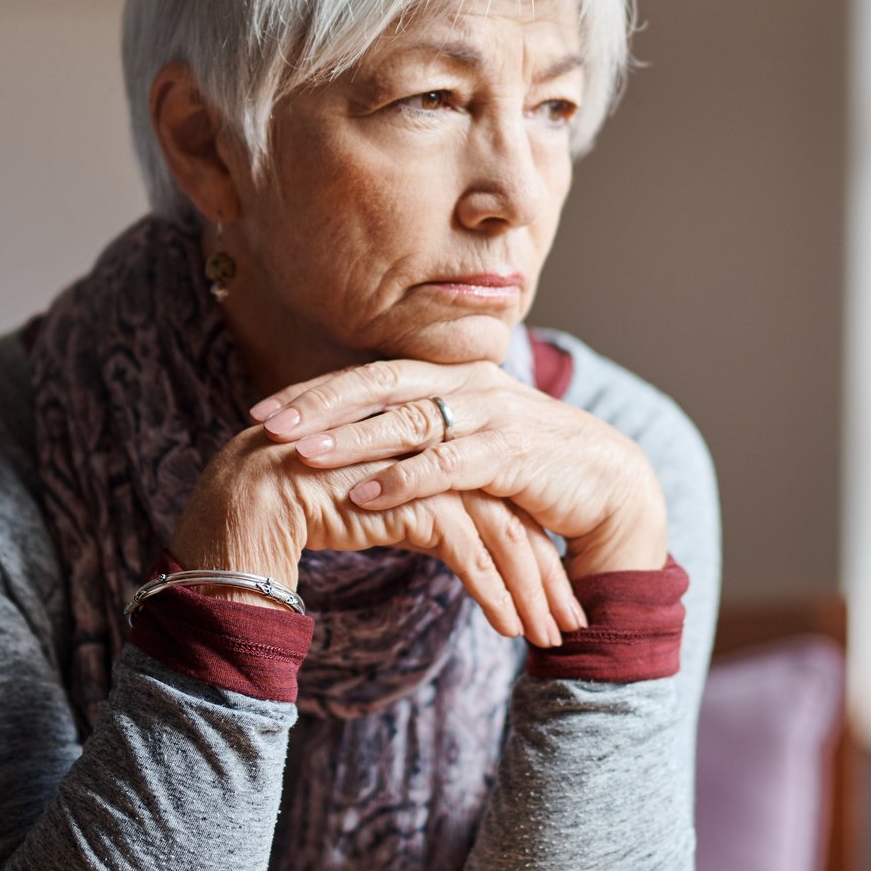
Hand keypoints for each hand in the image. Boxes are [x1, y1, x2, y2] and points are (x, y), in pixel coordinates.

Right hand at [168, 426, 584, 644]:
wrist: (239, 511)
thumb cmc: (297, 514)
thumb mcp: (375, 511)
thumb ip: (415, 510)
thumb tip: (455, 536)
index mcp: (429, 444)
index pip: (497, 497)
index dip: (528, 546)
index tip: (553, 592)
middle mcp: (434, 449)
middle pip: (510, 511)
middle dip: (544, 572)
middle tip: (569, 620)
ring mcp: (423, 469)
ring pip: (499, 531)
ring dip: (530, 588)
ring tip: (550, 637)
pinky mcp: (407, 498)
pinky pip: (467, 550)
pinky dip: (495, 591)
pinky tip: (511, 629)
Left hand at [247, 358, 668, 578]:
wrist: (607, 487)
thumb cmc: (529, 469)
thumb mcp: (468, 446)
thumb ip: (420, 438)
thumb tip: (350, 450)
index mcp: (452, 376)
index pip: (371, 375)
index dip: (317, 391)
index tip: (263, 412)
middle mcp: (469, 383)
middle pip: (380, 384)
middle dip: (319, 404)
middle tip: (266, 424)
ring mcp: (492, 413)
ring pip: (407, 420)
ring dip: (350, 439)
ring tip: (301, 456)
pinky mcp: (513, 452)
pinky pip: (447, 463)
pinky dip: (402, 478)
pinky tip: (362, 495)